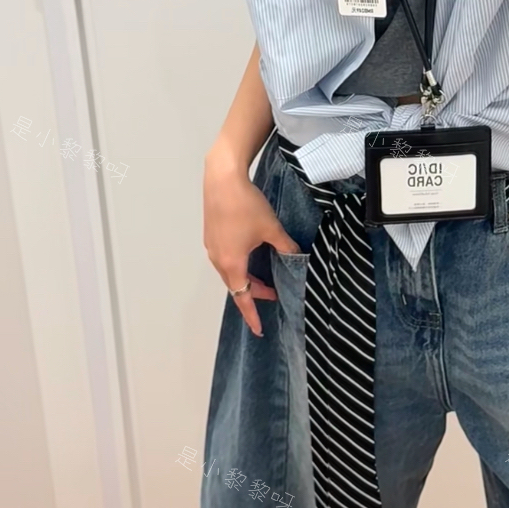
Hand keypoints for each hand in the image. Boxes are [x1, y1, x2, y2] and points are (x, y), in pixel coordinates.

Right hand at [203, 157, 301, 336]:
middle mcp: (218, 259)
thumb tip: (297, 257)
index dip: (252, 314)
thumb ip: (285, 246)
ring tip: (264, 277)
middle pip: (235, 286)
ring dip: (246, 279)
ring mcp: (212, 248)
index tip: (258, 328)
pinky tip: (250, 256)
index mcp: (232, 263)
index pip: (243, 297)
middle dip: (253, 294)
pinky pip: (225, 260)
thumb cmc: (246, 205)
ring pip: (229, 272)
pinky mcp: (211, 236)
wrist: (222, 179)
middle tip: (273, 294)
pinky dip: (238, 266)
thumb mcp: (272, 228)